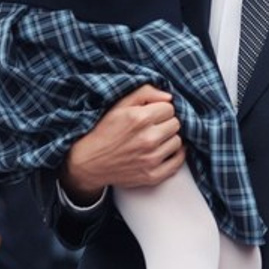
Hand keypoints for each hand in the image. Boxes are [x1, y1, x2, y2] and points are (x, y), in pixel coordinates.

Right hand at [61, 85, 183, 201]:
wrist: (90, 162)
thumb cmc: (105, 130)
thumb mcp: (119, 105)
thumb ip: (145, 93)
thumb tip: (169, 96)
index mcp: (140, 118)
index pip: (169, 108)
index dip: (160, 110)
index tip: (152, 114)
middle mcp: (148, 139)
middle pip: (175, 124)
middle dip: (165, 123)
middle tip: (153, 127)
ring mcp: (151, 159)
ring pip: (178, 142)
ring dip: (169, 139)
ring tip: (155, 139)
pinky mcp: (152, 176)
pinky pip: (177, 162)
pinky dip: (175, 156)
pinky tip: (164, 151)